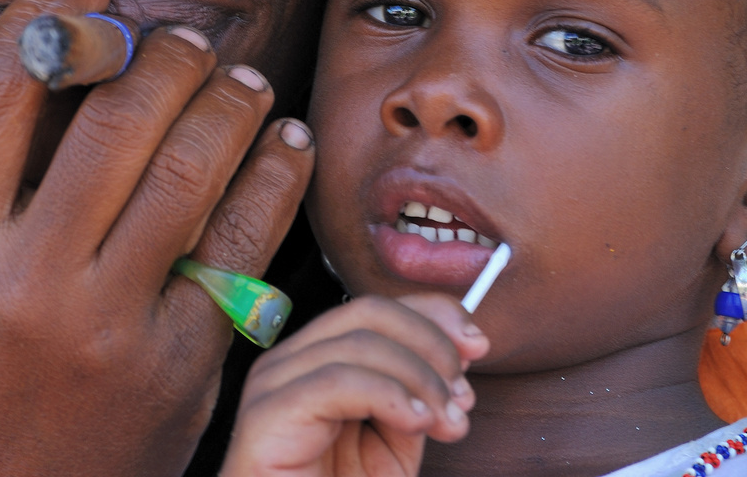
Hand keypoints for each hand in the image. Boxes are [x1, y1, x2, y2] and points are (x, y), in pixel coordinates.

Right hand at [0, 0, 315, 476]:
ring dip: (228, 100)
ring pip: (189, 167)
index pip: (1, 94)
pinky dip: (275, 174)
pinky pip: (243, 242)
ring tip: (243, 77)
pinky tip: (286, 139)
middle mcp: (29, 281)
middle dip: (162, 55)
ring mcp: (111, 324)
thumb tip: (60, 73)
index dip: (53, 19)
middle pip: (113, 118)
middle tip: (186, 38)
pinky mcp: (182, 362)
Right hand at [221, 294, 490, 476]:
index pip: (376, 308)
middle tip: (462, 393)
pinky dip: (388, 394)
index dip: (432, 314)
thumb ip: (421, 391)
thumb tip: (462, 347)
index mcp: (318, 359)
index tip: (478, 344)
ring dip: (419, 377)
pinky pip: (336, 381)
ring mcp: (273, 383)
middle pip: (368, 312)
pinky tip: (416, 420)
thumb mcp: (399, 438)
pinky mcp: (268, 414)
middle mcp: (291, 361)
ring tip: (446, 421)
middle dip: (430, 344)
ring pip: (358, 342)